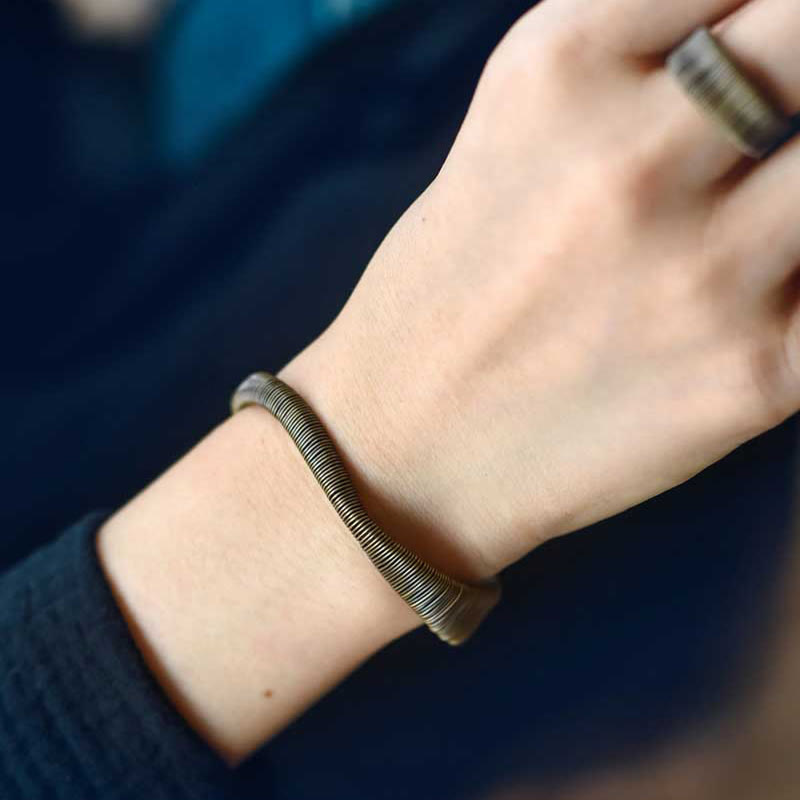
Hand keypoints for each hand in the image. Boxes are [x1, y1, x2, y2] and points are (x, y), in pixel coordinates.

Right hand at [279, 0, 799, 580]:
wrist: (406, 449)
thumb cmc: (445, 293)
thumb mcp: (508, 129)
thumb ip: (629, 54)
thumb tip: (744, 30)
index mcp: (556, 71)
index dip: (752, 12)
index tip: (751, 43)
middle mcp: (630, 161)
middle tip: (774, 118)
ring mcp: (703, 273)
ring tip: (756, 210)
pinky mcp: (754, 376)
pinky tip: (773, 277)